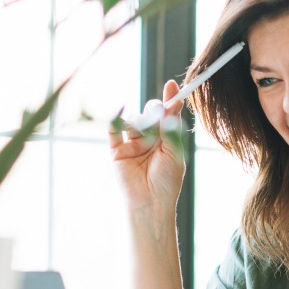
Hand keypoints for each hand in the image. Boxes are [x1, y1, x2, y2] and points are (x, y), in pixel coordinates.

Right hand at [109, 79, 185, 214]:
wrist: (150, 202)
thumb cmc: (167, 181)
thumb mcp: (174, 151)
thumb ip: (171, 127)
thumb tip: (173, 103)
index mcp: (166, 139)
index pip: (167, 115)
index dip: (170, 100)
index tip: (173, 86)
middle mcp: (149, 139)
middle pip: (149, 114)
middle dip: (153, 111)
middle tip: (157, 115)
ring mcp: (132, 144)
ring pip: (134, 121)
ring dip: (139, 122)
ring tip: (144, 133)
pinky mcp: (117, 151)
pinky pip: (113, 131)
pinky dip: (115, 119)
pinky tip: (120, 112)